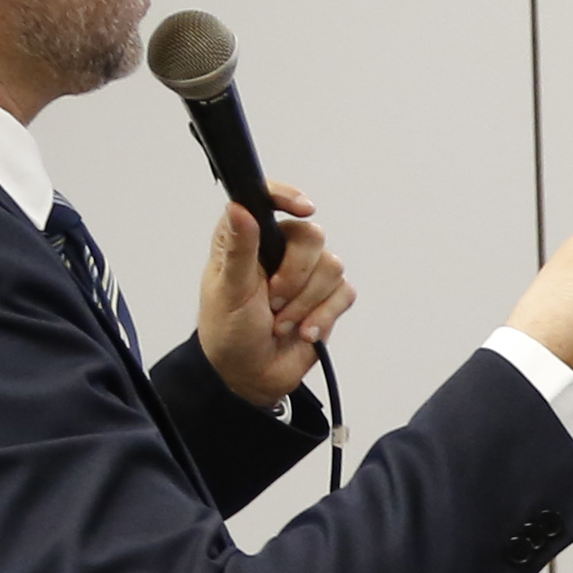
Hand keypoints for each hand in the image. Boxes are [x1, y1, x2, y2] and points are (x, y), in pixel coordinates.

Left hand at [190, 186, 350, 406]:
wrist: (249, 375)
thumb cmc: (228, 331)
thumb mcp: (228, 289)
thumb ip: (239, 247)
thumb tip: (239, 207)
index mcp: (250, 240)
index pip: (269, 201)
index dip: (288, 198)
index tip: (303, 209)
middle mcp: (280, 250)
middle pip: (312, 236)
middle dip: (295, 275)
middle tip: (272, 299)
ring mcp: (306, 275)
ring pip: (332, 267)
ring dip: (306, 303)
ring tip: (282, 322)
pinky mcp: (327, 300)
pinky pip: (344, 294)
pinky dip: (323, 316)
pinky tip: (303, 331)